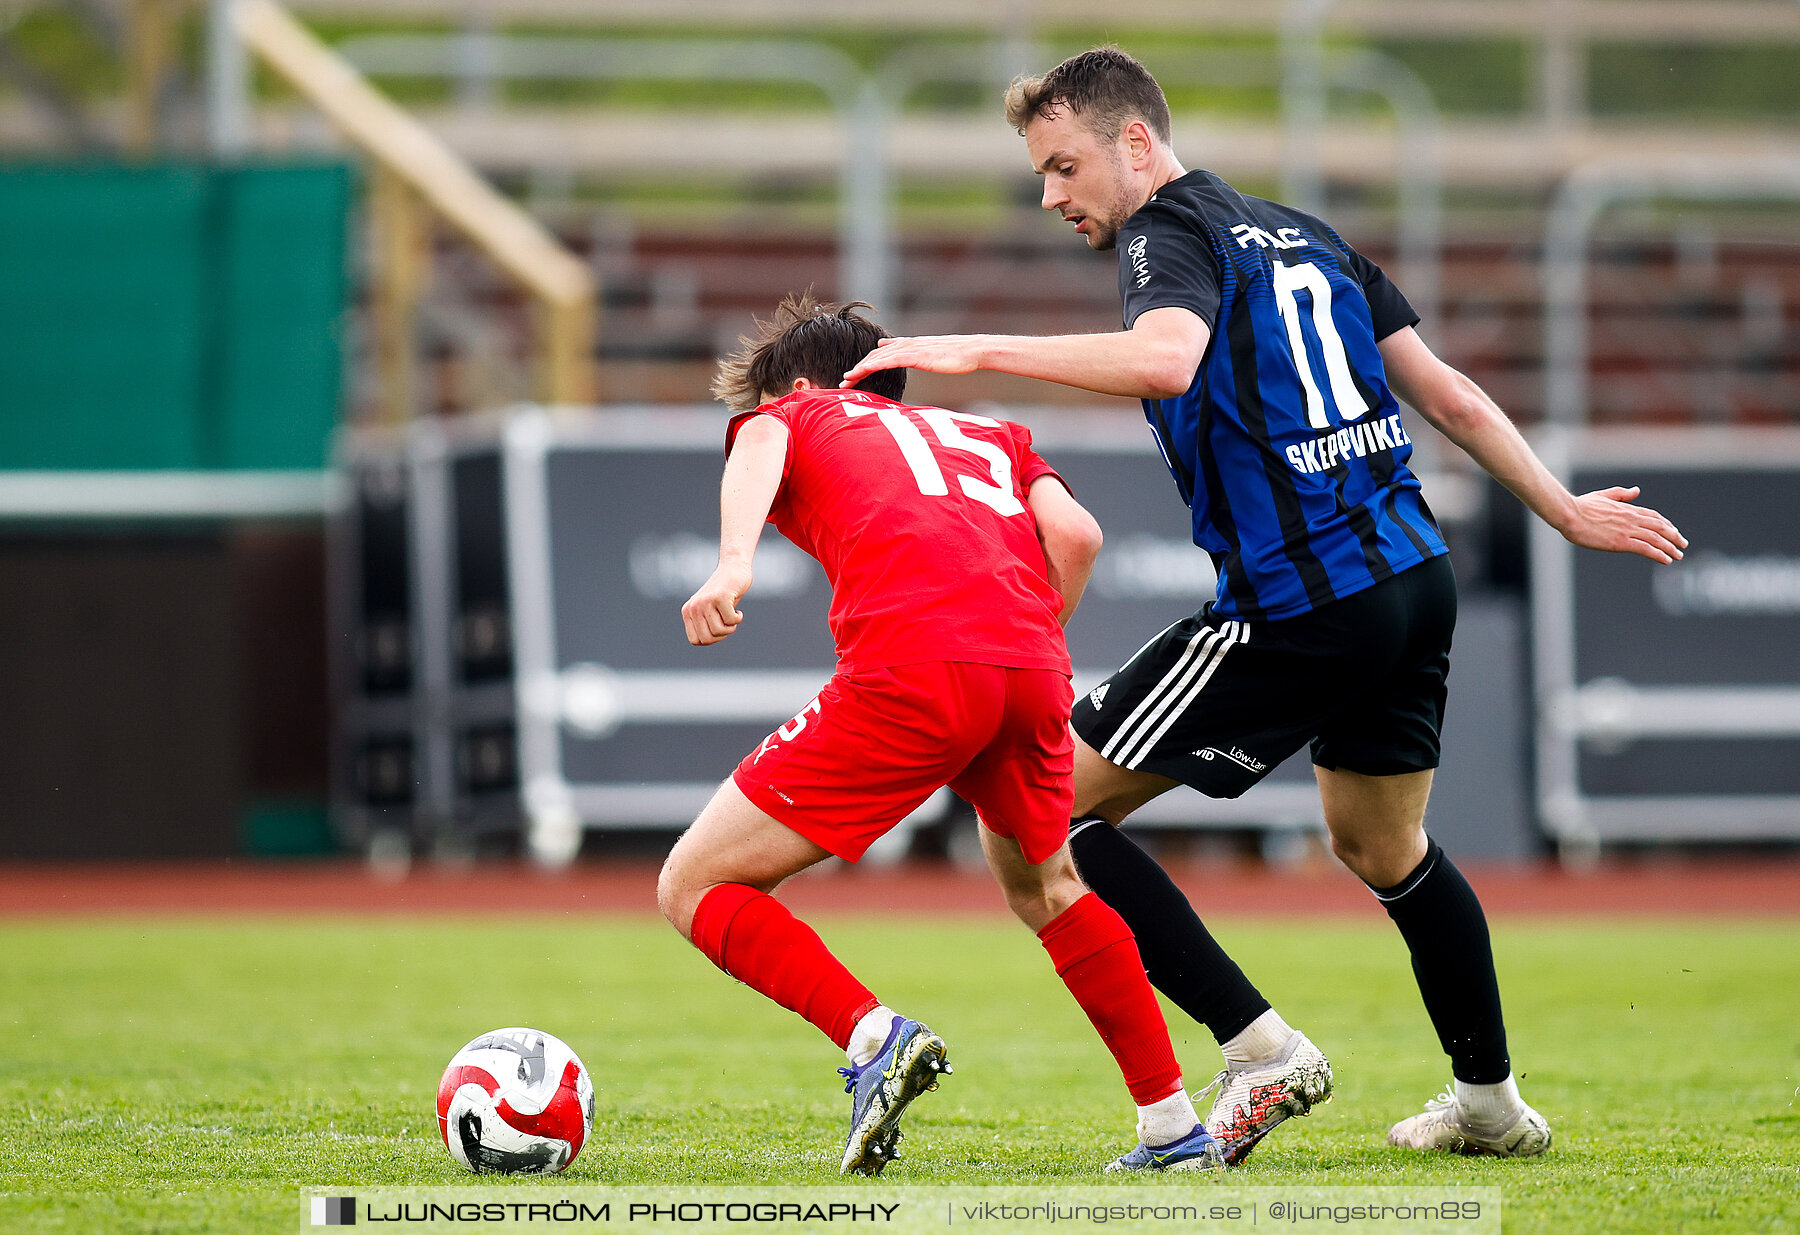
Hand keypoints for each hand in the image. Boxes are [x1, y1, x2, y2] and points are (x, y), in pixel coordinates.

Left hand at [681, 561, 752, 644]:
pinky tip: (738, 609)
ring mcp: (706, 602)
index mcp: (687, 611)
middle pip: (708, 639)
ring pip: (719, 631)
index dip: (711, 639)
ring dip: (731, 627)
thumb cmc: (723, 593)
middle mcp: (693, 607)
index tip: (719, 628)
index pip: (696, 640)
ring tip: (733, 615)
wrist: (733, 568)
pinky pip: (731, 621)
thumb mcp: (708, 610)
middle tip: (728, 624)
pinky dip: (738, 618)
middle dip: (722, 635)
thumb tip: (705, 641)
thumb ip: (703, 625)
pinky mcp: (720, 597)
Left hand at [841, 335, 986, 385]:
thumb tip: (916, 360)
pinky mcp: (912, 355)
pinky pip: (885, 360)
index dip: (867, 363)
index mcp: (911, 345)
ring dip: (858, 369)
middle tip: (844, 381)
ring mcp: (909, 349)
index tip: (855, 375)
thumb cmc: (958, 356)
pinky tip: (859, 373)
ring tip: (845, 380)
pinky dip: (870, 366)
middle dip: (858, 367)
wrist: (972, 350)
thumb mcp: (935, 356)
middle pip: (874, 355)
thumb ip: (921, 357)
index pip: (882, 353)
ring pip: (876, 358)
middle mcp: (906, 344)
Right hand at [1561, 486, 1687, 563]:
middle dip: (1675, 537)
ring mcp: (1628, 531)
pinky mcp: (1621, 542)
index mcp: (1628, 509)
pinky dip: (1659, 554)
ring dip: (1670, 548)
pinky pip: (1646, 549)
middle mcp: (1632, 519)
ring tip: (1678, 556)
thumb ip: (1622, 494)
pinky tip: (1666, 560)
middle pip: (1661, 528)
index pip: (1654, 516)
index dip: (1667, 524)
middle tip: (1683, 545)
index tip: (1674, 531)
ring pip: (1657, 539)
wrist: (1570, 515)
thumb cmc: (1581, 506)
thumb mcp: (1603, 496)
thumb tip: (1636, 490)